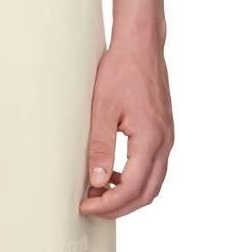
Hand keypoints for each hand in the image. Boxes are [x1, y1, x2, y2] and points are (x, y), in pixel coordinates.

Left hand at [81, 0, 175, 217]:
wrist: (141, 43)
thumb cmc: (120, 70)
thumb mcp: (102, 109)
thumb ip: (99, 147)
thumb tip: (94, 183)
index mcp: (150, 139)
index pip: (132, 188)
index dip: (108, 204)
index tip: (84, 206)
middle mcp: (165, 142)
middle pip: (147, 193)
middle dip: (119, 207)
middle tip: (91, 208)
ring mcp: (167, 137)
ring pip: (153, 183)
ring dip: (128, 194)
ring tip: (98, 193)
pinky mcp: (163, 131)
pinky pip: (154, 167)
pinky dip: (135, 179)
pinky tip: (111, 173)